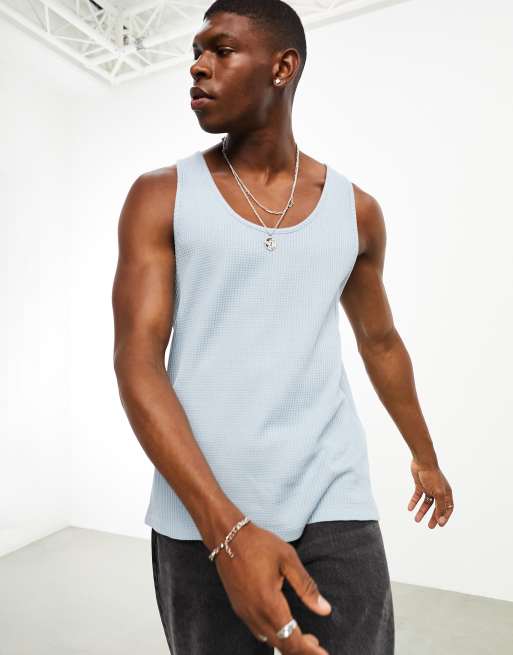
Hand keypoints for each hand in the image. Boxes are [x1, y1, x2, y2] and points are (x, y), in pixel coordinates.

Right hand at [213, 522, 331, 654]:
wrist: (227, 536)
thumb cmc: (258, 544)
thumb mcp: (288, 559)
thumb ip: (307, 587)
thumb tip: (324, 609)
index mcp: (269, 604)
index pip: (292, 640)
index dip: (310, 651)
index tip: (324, 654)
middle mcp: (254, 614)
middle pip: (281, 645)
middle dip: (301, 650)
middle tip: (318, 646)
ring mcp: (244, 613)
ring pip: (269, 640)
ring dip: (288, 643)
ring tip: (306, 638)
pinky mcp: (239, 608)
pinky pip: (259, 631)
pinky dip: (275, 635)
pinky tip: (284, 626)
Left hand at [408, 459, 453, 527]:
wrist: (422, 461)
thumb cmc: (433, 476)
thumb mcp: (438, 493)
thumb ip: (440, 507)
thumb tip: (441, 520)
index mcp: (447, 493)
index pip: (448, 508)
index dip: (445, 516)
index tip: (440, 524)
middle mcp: (439, 491)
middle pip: (437, 507)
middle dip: (433, 517)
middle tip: (430, 527)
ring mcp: (429, 488)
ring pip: (426, 503)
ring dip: (421, 511)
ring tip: (417, 520)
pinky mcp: (420, 485)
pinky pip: (417, 496)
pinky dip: (414, 502)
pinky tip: (410, 509)